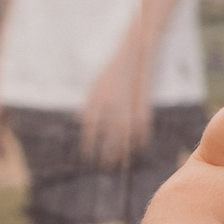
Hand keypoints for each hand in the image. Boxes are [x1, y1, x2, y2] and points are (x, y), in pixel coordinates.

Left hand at [80, 46, 153, 165]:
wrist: (133, 56)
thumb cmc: (110, 72)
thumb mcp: (94, 87)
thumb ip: (87, 105)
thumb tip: (79, 122)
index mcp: (98, 102)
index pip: (90, 131)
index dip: (89, 146)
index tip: (87, 157)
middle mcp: (113, 108)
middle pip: (109, 140)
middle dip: (106, 155)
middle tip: (104, 167)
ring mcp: (130, 109)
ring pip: (126, 139)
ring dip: (122, 154)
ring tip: (119, 164)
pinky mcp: (144, 108)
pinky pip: (142, 130)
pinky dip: (140, 142)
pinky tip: (137, 150)